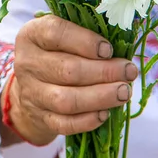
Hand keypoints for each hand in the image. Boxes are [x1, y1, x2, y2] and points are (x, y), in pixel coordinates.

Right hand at [1, 15, 137, 146]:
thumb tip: (123, 44)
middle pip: (67, 70)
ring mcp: (32, 93)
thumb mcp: (64, 36)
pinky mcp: (41, 118)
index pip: (55, 33)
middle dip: (104, 72)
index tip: (109, 49)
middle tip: (129, 71)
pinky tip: (106, 112)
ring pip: (66, 100)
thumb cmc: (57, 53)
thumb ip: (87, 34)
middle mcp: (27, 63)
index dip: (85, 41)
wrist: (30, 86)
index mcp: (32, 35)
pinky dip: (88, 120)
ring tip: (124, 92)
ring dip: (100, 97)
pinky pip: (65, 124)